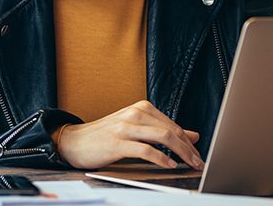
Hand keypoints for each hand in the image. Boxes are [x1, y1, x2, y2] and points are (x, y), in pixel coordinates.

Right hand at [56, 100, 203, 169]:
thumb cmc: (106, 136)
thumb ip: (163, 131)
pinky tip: (169, 165)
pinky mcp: (117, 142)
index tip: (198, 155)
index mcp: (143, 108)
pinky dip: (161, 158)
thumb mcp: (138, 129)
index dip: (189, 142)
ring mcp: (126, 127)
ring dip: (181, 153)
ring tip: (189, 164)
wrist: (74, 141)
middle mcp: (136, 113)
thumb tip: (193, 135)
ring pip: (163, 137)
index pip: (174, 125)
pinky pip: (145, 150)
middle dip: (189, 149)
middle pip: (172, 131)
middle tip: (199, 163)